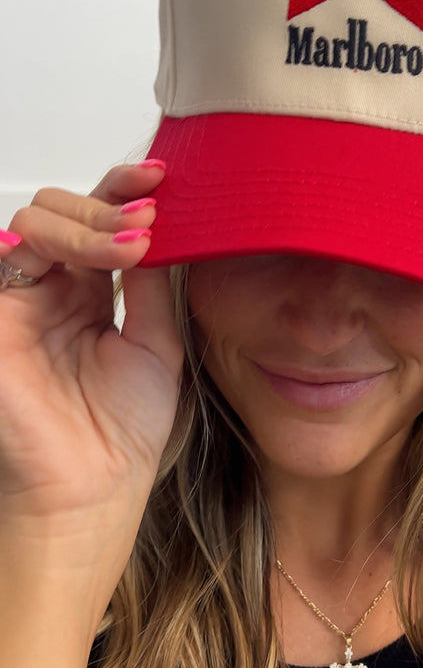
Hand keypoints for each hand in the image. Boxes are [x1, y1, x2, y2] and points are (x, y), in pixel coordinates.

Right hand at [0, 162, 183, 635]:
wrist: (94, 491)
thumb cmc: (123, 432)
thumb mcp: (158, 343)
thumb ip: (153, 282)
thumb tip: (161, 221)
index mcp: (87, 295)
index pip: (97, 222)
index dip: (123, 189)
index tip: (163, 176)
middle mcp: (49, 291)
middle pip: (63, 209)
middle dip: (109, 206)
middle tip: (150, 224)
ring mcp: (16, 302)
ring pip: (35, 222)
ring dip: (91, 222)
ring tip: (136, 244)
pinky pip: (5, 257)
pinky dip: (59, 244)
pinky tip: (107, 257)